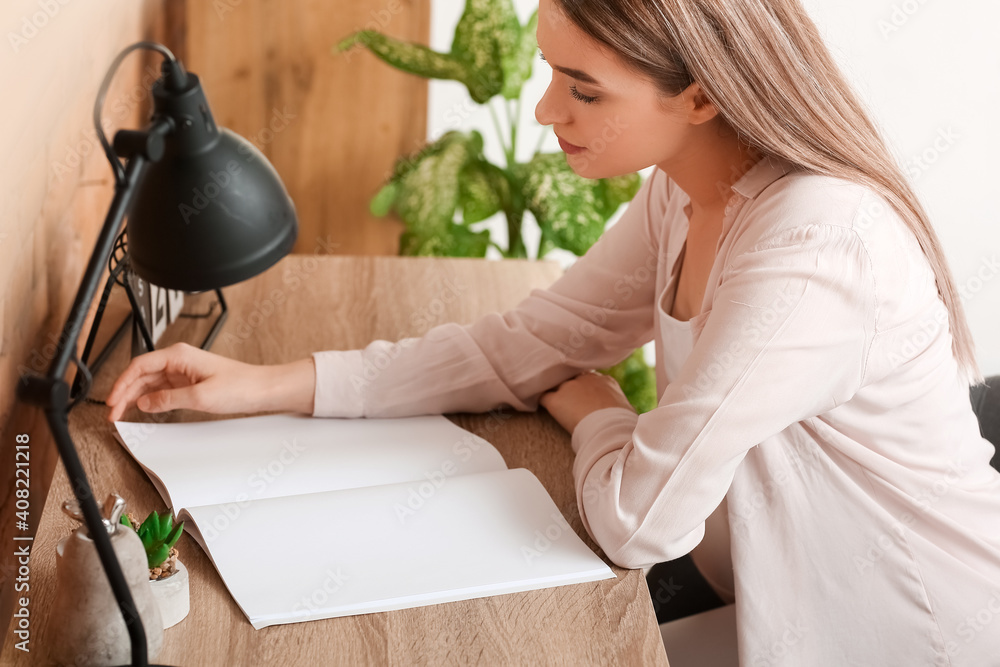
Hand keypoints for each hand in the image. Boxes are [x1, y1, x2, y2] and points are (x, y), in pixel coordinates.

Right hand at [105, 342, 314, 421]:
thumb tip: (145, 403)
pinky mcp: (190, 382)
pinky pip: (162, 389)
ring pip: (150, 382)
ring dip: (134, 397)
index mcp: (179, 355)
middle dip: (124, 393)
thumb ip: (169, 399)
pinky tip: (142, 409)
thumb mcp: (200, 397)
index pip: (139, 366)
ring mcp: (184, 371)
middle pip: (141, 374)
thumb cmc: (240, 386)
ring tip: (122, 414)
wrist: (262, 389)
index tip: (112, 401)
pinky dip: (150, 399)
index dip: (121, 384)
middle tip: (113, 413)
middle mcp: (179, 360)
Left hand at [539, 371, 634, 433]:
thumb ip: (618, 404)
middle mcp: (585, 379)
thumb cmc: (622, 423)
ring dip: (557, 393)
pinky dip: (542, 400)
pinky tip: (539, 406)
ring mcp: (569, 387)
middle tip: (569, 400)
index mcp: (604, 380)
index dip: (585, 388)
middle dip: (570, 387)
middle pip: (572, 378)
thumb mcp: (625, 409)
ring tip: (555, 403)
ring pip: (557, 385)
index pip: (589, 378)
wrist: (609, 429)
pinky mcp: (556, 400)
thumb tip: (622, 413)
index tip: (583, 397)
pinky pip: (543, 397)